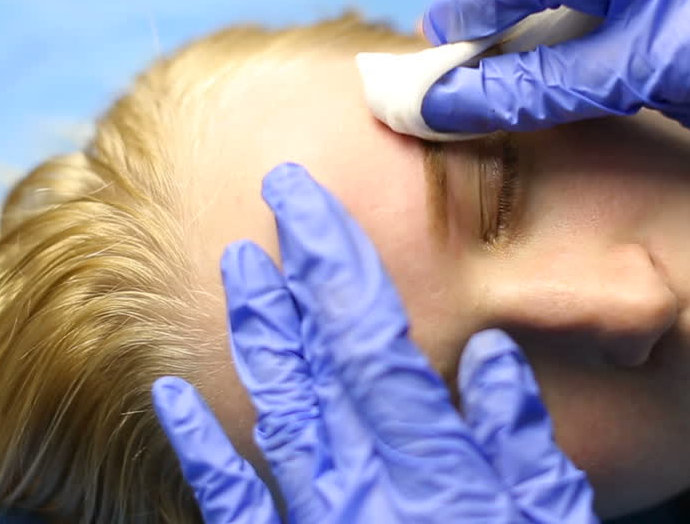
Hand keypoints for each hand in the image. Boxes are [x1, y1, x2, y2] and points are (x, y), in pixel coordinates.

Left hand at [151, 163, 597, 522]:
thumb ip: (523, 453)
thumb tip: (483, 357)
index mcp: (440, 474)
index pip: (379, 342)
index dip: (339, 261)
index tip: (309, 196)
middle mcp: (371, 490)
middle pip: (323, 362)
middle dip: (294, 274)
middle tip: (272, 200)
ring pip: (277, 413)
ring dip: (256, 336)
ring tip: (237, 267)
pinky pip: (232, 506)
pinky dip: (198, 449)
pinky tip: (167, 397)